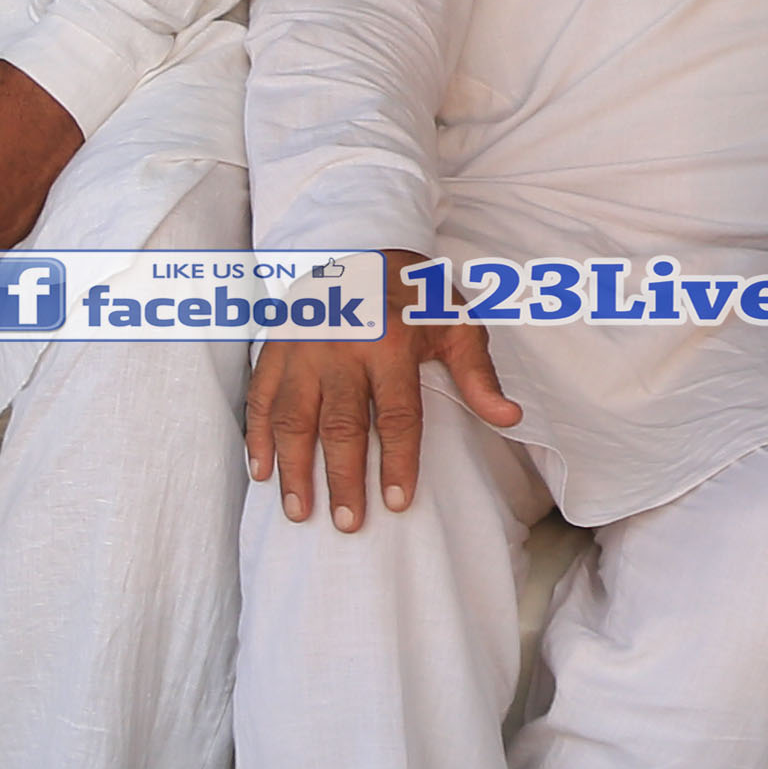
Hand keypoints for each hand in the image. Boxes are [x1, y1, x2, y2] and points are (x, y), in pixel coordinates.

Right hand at [242, 258, 520, 529]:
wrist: (360, 245)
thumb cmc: (414, 296)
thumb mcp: (456, 323)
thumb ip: (479, 374)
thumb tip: (509, 417)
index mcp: (391, 340)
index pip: (397, 414)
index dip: (398, 461)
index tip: (397, 503)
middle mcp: (342, 344)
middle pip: (342, 425)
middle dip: (344, 479)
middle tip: (350, 523)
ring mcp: (302, 347)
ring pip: (294, 417)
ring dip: (296, 469)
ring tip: (301, 512)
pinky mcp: (275, 347)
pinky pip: (260, 397)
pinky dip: (258, 437)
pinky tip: (262, 473)